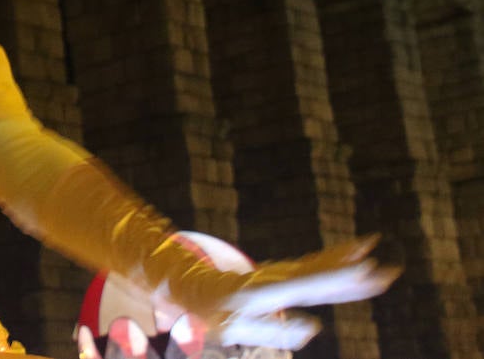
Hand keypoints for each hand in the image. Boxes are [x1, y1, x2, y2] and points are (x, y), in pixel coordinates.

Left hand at [202, 236, 399, 348]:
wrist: (194, 287)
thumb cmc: (215, 315)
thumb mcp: (235, 328)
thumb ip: (272, 331)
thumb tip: (314, 327)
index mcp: (263, 293)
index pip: (304, 286)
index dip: (333, 279)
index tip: (362, 272)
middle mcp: (276, 280)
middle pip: (318, 277)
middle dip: (349, 274)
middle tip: (384, 270)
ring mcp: (282, 276)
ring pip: (320, 268)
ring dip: (347, 260)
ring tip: (372, 248)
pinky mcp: (285, 276)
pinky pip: (315, 267)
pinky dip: (336, 258)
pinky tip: (357, 248)